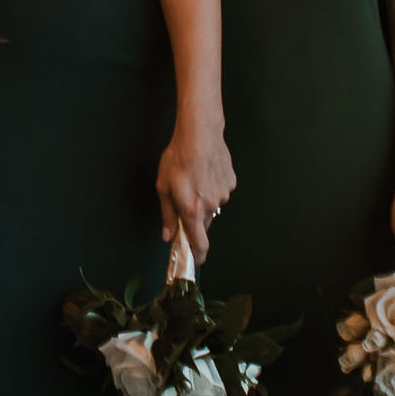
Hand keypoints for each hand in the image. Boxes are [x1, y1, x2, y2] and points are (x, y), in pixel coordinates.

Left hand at [158, 122, 234, 266]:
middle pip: (203, 224)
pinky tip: (205, 174)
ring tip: (194, 181)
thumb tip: (167, 235)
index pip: (199, 244)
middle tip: (184, 202)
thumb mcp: (163, 187)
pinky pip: (221, 193)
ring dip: (204, 201)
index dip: (197, 256)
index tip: (195, 261)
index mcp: (192, 210)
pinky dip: (213, 188)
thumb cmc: (178, 158)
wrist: (200, 134)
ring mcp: (223, 195)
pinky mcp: (231, 183)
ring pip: (212, 208)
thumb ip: (167, 215)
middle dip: (194, 219)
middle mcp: (210, 207)